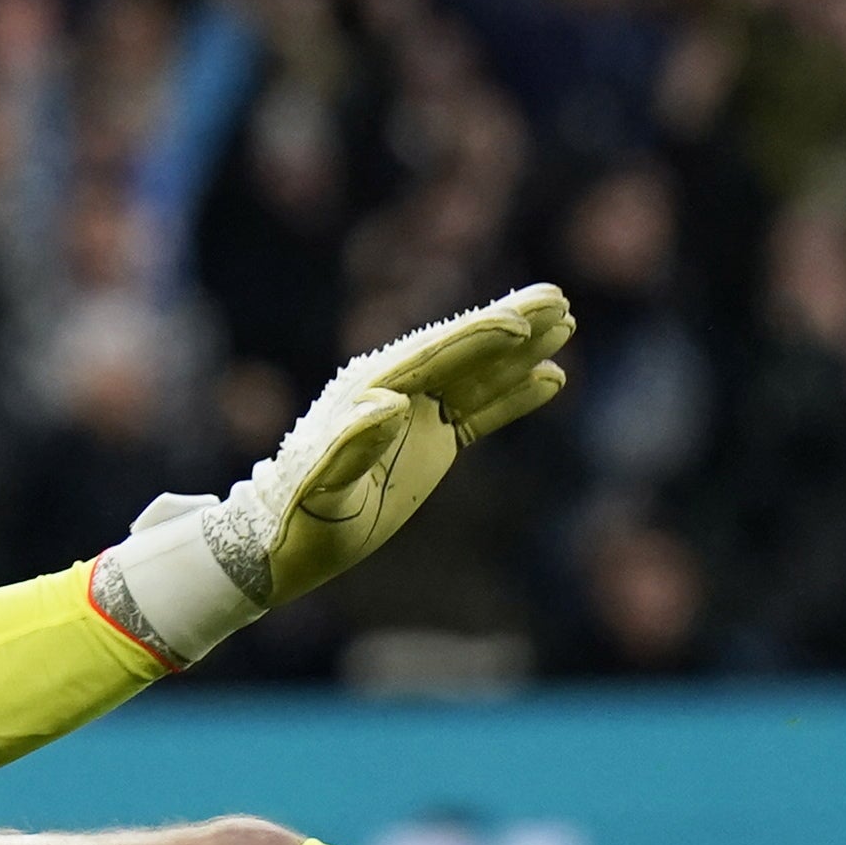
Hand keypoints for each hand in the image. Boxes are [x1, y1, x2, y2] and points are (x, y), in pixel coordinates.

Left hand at [87, 283, 574, 665]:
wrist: (279, 546)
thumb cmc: (296, 521)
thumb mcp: (320, 490)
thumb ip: (350, 447)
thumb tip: (390, 402)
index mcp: (367, 394)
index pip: (432, 356)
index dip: (477, 337)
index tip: (520, 320)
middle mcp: (392, 393)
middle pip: (461, 351)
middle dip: (509, 325)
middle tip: (560, 298)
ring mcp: (412, 416)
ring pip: (477, 375)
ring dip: (520, 352)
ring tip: (566, 321)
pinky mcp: (426, 442)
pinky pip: (479, 411)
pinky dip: (513, 395)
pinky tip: (551, 379)